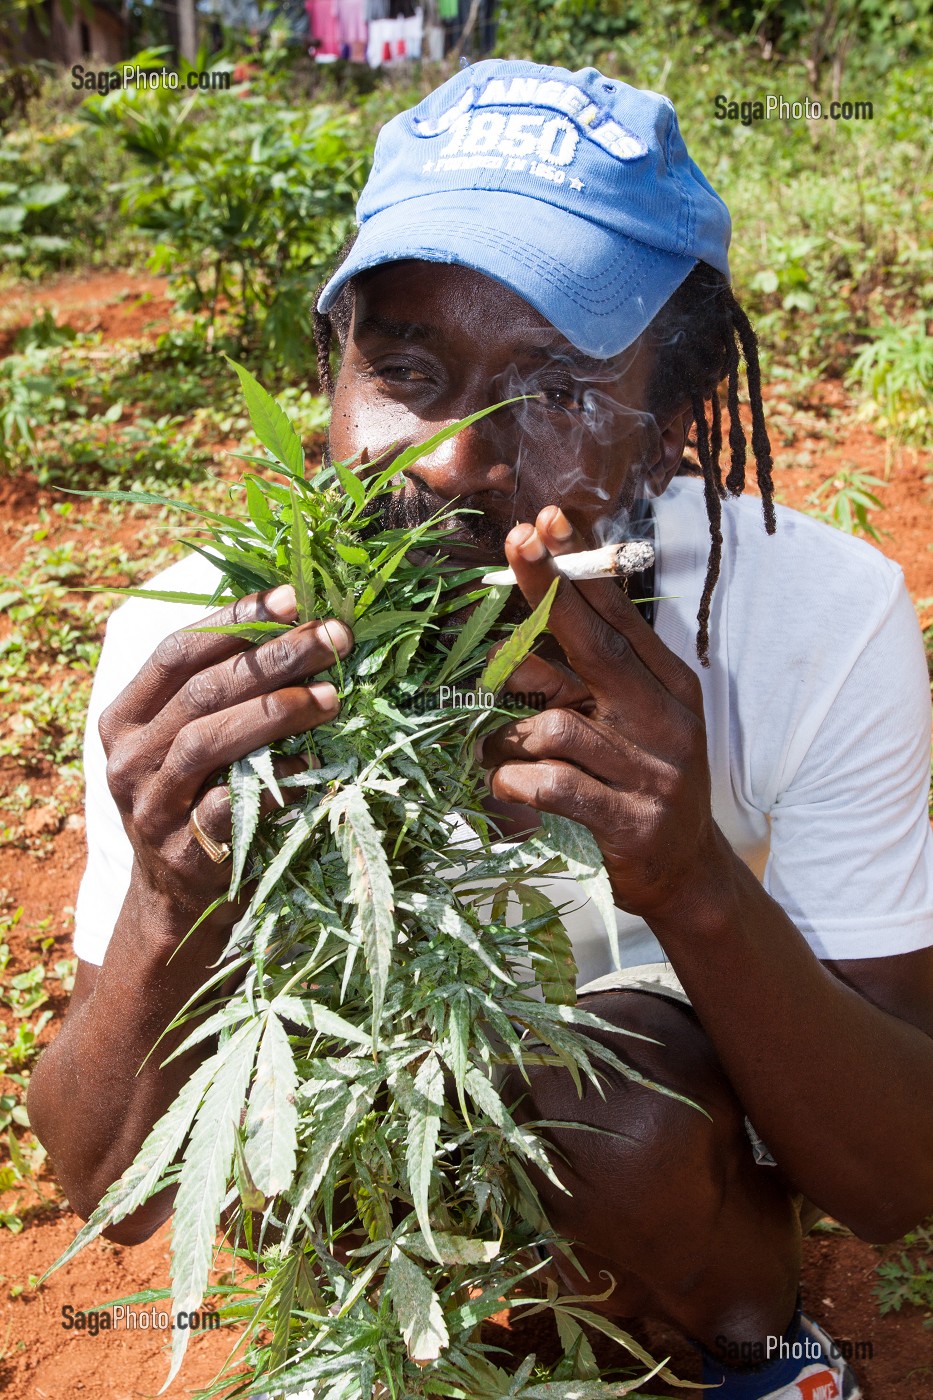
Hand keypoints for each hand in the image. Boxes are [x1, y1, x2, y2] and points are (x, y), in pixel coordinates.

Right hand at [98, 584, 352, 924]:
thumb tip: (294, 622)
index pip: (176, 650)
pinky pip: (232, 803)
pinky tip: (316, 761)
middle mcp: (129, 755)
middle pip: (202, 689)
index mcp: (125, 715)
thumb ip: (219, 691)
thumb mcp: (189, 740)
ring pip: (209, 739)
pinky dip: (278, 778)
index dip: (234, 620)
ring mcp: (151, 804)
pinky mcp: (183, 848)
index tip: (291, 595)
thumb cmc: (198, 798)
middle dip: (275, 655)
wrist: (177, 898)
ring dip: (277, 710)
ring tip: (334, 696)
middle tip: (335, 636)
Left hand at [477, 507, 721, 924]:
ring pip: (554, 725)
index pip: (619, 614)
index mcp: (669, 684)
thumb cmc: (642, 780)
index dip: (578, 566)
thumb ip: (598, 666)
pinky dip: (516, 781)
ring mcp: (653, 772)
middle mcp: (666, 719)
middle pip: (596, 645)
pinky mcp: (631, 821)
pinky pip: (553, 785)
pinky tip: (507, 784)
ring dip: (508, 735)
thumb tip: (534, 606)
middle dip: (549, 591)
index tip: (544, 520)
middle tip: (514, 544)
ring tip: (498, 751)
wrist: (686, 872)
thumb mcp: (636, 715)